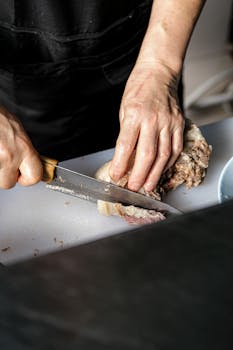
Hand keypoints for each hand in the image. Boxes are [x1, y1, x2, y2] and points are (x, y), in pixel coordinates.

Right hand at [0, 106, 42, 188]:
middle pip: (8, 183)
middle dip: (5, 176)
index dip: (27, 178)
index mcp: (24, 148)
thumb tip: (28, 160)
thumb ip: (24, 148)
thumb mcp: (18, 131)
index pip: (34, 176)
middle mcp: (10, 156)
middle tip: (4, 164)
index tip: (22, 175)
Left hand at [109, 62, 184, 191]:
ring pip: (163, 155)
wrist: (158, 73)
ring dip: (155, 174)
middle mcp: (153, 119)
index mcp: (134, 115)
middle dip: (139, 175)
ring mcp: (168, 122)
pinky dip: (169, 163)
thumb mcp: (124, 110)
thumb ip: (126, 134)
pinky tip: (162, 171)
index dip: (120, 164)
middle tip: (133, 187)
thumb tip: (125, 158)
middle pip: (147, 154)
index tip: (116, 175)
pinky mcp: (179, 124)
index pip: (125, 145)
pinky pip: (176, 148)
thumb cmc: (138, 90)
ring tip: (148, 186)